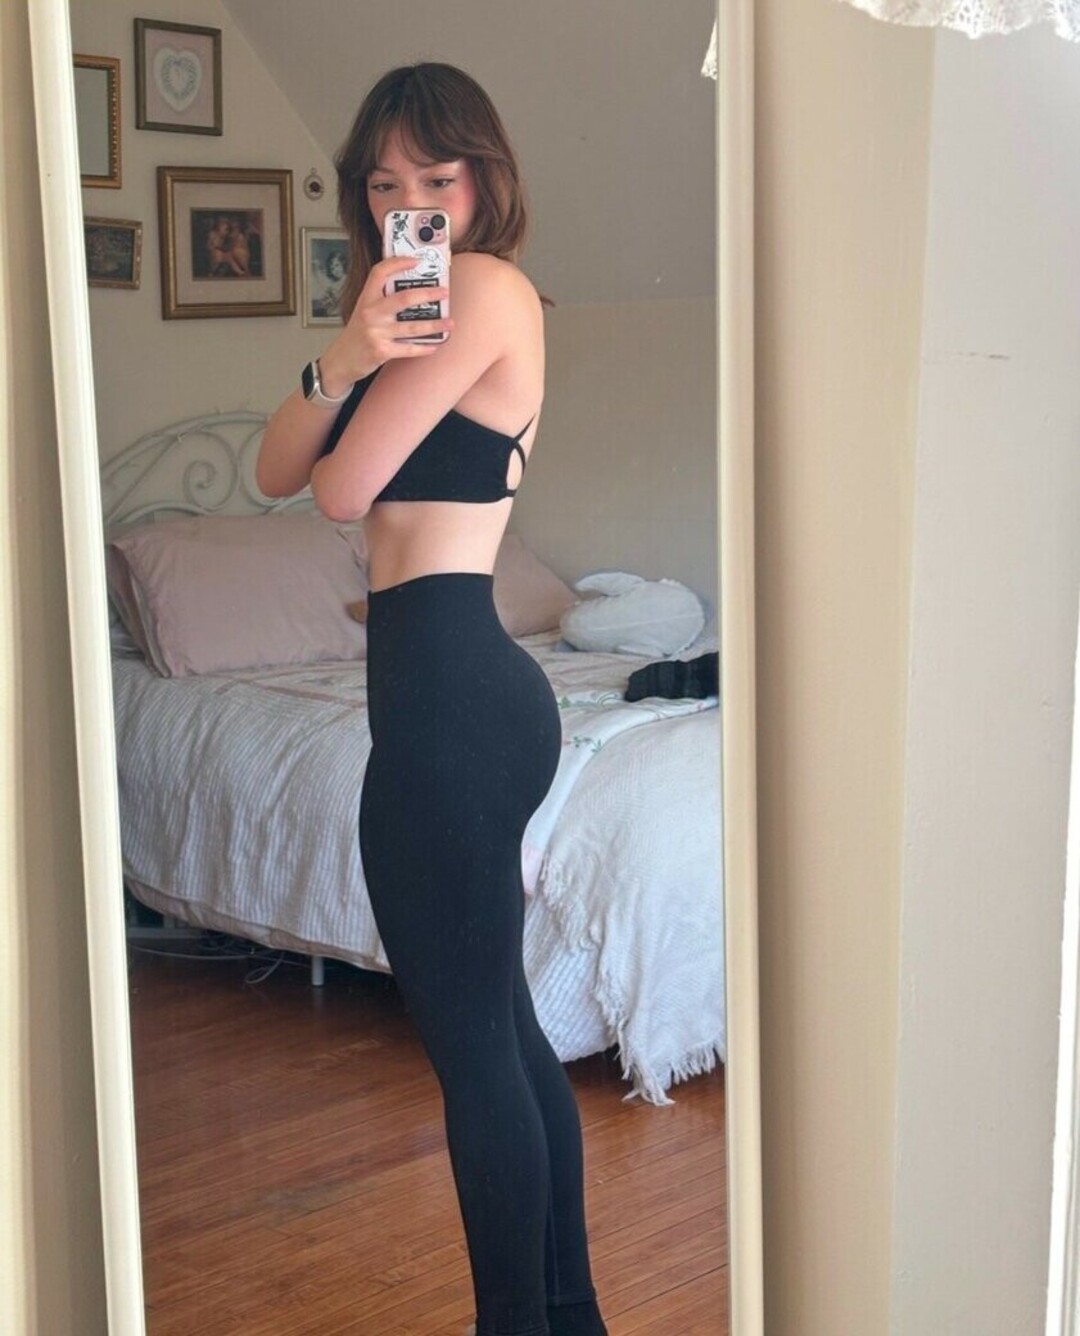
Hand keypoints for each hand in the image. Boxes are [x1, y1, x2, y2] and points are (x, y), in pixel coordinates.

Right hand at [319, 256, 451, 392]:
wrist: (341, 360)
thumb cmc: (357, 334)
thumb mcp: (363, 311)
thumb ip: (381, 301)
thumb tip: (413, 294)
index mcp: (366, 298)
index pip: (379, 272)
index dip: (398, 263)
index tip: (416, 261)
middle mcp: (370, 313)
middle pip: (403, 298)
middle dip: (427, 294)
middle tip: (444, 293)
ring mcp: (376, 332)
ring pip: (412, 327)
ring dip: (434, 325)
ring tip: (449, 323)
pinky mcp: (381, 351)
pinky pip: (409, 348)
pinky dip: (424, 348)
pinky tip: (435, 345)